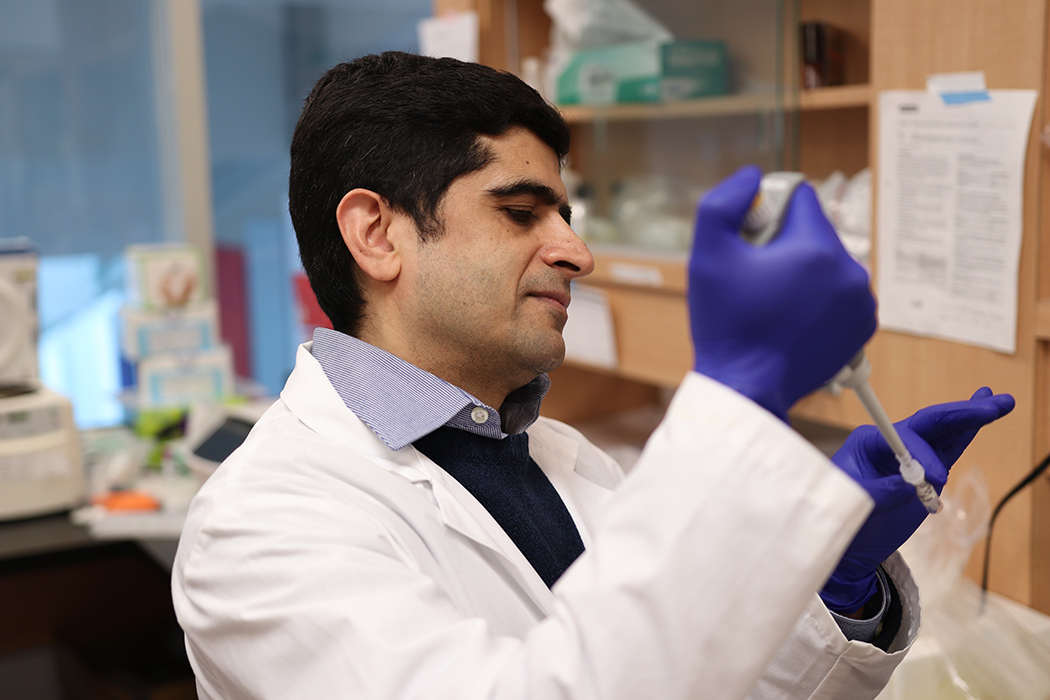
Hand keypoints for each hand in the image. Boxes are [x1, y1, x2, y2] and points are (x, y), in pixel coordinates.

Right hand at [688, 166, 875, 420]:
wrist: (747, 388)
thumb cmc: (727, 326)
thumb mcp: (707, 254)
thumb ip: (723, 202)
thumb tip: (752, 178)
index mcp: (817, 249)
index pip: (798, 196)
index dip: (765, 213)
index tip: (749, 245)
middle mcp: (850, 272)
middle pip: (812, 231)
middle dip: (783, 246)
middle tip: (755, 279)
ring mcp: (861, 302)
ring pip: (826, 262)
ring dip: (801, 272)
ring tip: (771, 303)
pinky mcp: (863, 326)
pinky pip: (838, 292)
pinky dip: (817, 299)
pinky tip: (789, 319)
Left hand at [821, 388, 1014, 612]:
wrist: (850, 543)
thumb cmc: (843, 516)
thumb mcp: (853, 504)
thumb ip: (880, 492)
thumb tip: (910, 485)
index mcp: (868, 442)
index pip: (904, 436)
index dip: (923, 454)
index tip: (934, 480)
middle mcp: (890, 442)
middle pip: (930, 421)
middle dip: (962, 412)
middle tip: (994, 401)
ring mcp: (910, 454)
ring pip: (944, 431)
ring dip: (971, 417)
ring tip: (1000, 402)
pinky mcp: (924, 471)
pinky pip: (948, 448)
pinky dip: (965, 434)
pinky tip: (982, 419)